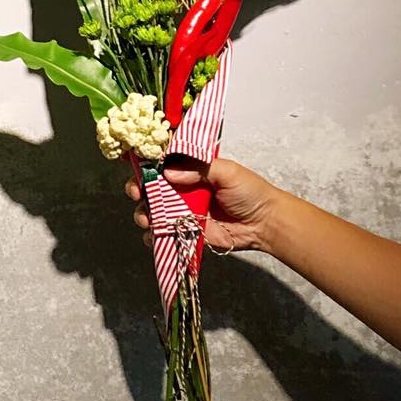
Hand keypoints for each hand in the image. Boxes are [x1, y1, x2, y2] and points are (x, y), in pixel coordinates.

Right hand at [125, 157, 285, 251]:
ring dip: (144, 214)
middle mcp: (183, 190)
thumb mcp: (226, 171)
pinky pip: (163, 234)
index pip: (163, 163)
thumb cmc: (250, 191)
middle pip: (151, 188)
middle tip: (137, 192)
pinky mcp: (186, 232)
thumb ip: (198, 168)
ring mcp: (182, 212)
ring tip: (147, 218)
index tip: (137, 167)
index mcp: (192, 170)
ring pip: (153, 211)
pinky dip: (154, 237)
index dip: (147, 165)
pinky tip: (154, 236)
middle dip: (138, 189)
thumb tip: (169, 172)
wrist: (264, 223)